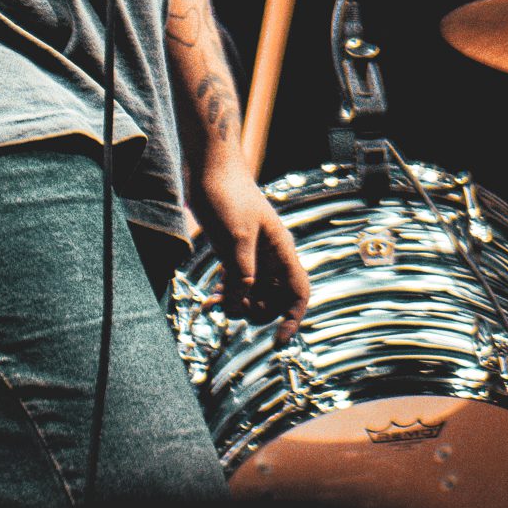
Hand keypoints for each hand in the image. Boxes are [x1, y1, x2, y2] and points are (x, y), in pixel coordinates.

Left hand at [188, 159, 310, 344]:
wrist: (209, 168)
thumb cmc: (228, 194)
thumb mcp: (237, 235)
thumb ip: (243, 271)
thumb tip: (244, 301)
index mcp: (281, 249)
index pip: (298, 291)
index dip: (293, 317)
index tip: (279, 340)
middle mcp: (269, 256)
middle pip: (275, 299)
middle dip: (258, 313)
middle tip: (233, 310)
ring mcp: (251, 255)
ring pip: (253, 294)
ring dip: (238, 305)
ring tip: (216, 304)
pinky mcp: (232, 253)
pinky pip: (236, 284)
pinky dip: (226, 295)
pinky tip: (210, 299)